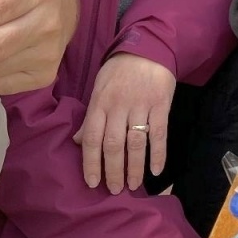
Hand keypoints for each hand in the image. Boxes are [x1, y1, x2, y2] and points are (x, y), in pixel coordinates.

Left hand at [75, 53, 175, 192]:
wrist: (147, 48)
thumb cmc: (118, 72)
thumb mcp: (98, 89)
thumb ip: (90, 117)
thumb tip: (76, 142)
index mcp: (99, 104)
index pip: (91, 138)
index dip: (91, 162)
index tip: (92, 183)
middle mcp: (118, 107)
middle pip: (113, 144)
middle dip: (113, 170)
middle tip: (114, 190)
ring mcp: (140, 106)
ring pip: (135, 142)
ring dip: (134, 167)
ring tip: (133, 185)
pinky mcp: (160, 105)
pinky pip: (159, 133)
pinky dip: (158, 153)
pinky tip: (155, 170)